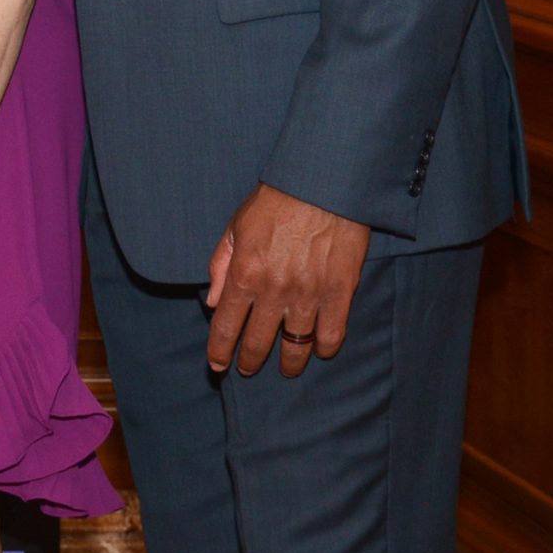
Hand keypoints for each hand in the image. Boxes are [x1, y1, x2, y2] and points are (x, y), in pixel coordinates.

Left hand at [207, 183, 370, 377]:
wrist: (324, 184)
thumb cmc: (275, 202)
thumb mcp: (235, 228)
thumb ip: (220, 267)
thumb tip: (211, 302)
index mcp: (245, 274)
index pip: (226, 326)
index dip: (220, 351)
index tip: (218, 366)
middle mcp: (275, 290)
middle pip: (259, 341)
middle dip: (250, 361)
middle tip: (248, 369)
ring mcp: (310, 293)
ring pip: (297, 344)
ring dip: (289, 361)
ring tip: (286, 368)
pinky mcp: (341, 291)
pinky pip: (332, 332)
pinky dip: (325, 348)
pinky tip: (319, 351)